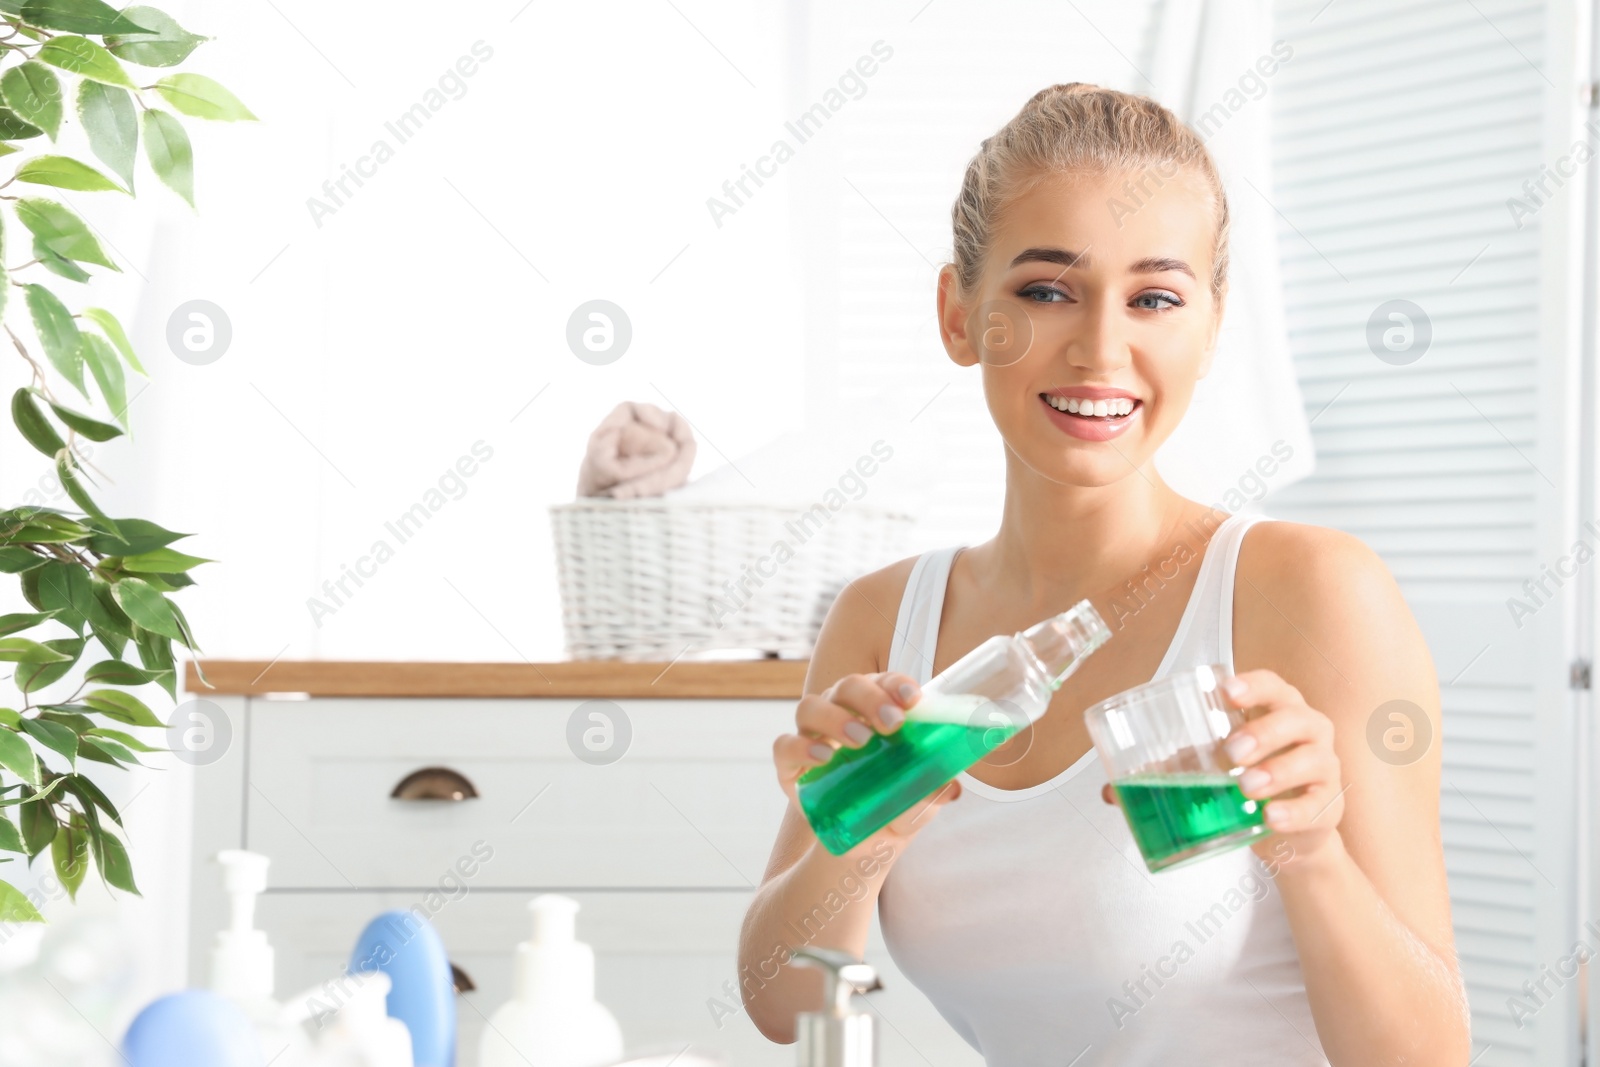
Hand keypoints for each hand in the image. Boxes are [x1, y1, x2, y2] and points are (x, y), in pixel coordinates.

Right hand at [773, 671, 961, 853]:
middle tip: (892, 724)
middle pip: (847, 687)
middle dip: (870, 699)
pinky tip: (823, 757)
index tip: (913, 699)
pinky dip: (801, 747)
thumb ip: (929, 795)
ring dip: (836, 718)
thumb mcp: (916, 805)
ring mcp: (812, 736)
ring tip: (861, 741)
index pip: (883, 683)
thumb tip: (948, 787)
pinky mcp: (790, 763)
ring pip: (811, 706)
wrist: (863, 842)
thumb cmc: (892, 808)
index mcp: (876, 710)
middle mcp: (841, 713)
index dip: (896, 683)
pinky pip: (785, 745)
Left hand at [1099, 669, 1344, 865]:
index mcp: (1276, 710)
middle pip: (1294, 717)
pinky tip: (1270, 818)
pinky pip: (1317, 805)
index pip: (1272, 685)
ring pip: (1311, 759)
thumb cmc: (1245, 783)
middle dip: (1263, 731)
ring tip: (1247, 786)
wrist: (1287, 832)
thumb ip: (1167, 772)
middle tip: (1232, 752)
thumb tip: (1110, 790)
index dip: (1254, 685)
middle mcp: (1307, 731)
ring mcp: (1323, 767)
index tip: (1227, 691)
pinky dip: (1294, 812)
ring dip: (1277, 771)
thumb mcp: (1208, 771)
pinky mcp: (1329, 805)